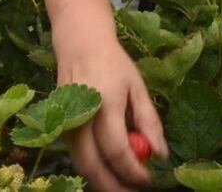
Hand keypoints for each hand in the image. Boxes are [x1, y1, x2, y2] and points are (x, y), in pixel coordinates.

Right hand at [58, 39, 167, 190]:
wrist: (80, 45)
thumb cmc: (113, 63)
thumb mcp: (138, 87)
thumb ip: (149, 121)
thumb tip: (161, 155)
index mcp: (105, 104)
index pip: (117, 150)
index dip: (133, 172)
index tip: (149, 180)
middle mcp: (80, 117)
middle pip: (94, 166)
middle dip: (115, 187)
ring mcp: (66, 124)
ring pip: (82, 166)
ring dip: (103, 182)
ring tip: (125, 185)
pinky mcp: (60, 128)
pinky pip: (76, 157)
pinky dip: (93, 169)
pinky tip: (111, 170)